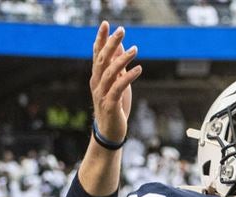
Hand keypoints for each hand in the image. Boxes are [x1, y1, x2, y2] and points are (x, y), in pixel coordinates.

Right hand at [90, 21, 141, 143]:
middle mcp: (97, 83)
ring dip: (122, 59)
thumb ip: (117, 66)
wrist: (110, 132)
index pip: (97, 54)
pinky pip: (118, 89)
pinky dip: (128, 77)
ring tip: (135, 49)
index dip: (101, 39)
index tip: (106, 24)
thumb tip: (120, 46)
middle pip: (102, 60)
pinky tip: (138, 69)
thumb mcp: (117, 83)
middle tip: (121, 30)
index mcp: (97, 77)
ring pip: (109, 73)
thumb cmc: (114, 106)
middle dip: (111, 44)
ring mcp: (102, 94)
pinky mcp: (110, 105)